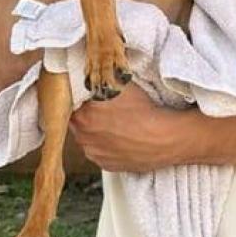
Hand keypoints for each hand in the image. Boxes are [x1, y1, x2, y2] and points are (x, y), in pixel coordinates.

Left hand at [70, 84, 195, 171]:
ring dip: (96, 131)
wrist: (165, 138)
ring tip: (116, 124)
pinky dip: (106, 145)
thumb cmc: (145, 110)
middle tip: (105, 109)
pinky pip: (100, 152)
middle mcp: (84, 137)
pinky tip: (121, 138)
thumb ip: (101, 79)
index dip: (81, 98)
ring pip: (88, 138)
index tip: (91, 95)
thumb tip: (94, 71)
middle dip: (87, 115)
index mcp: (83, 115)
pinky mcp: (106, 165)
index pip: (71, 104)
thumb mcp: (121, 84)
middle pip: (77, 122)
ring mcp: (94, 153)